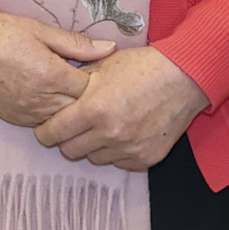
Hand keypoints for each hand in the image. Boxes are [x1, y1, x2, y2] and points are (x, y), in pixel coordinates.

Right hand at [0, 13, 114, 130]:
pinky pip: (42, 123)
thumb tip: (109, 48)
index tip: (95, 70)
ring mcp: (26, 112)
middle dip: (86, 98)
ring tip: (68, 91)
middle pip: (79, 110)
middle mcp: (40, 98)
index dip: (97, 81)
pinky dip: (50, 113)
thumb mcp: (40, 30)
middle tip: (86, 82)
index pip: (90, 89)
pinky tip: (49, 98)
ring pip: (62, 121)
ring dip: (68, 108)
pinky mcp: (14, 118)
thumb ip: (76, 43)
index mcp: (51, 74)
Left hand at [29, 45, 207, 170]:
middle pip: (70, 151)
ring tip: (101, 128)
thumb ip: (75, 84)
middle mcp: (109, 133)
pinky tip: (122, 133)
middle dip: (67, 139)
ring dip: (92, 146)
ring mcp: (129, 149)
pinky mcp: (146, 158)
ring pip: (94, 158)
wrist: (183, 78)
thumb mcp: (101, 66)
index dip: (45, 131)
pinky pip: (119, 163)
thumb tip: (54, 95)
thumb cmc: (141, 67)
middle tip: (73, 128)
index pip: (53, 133)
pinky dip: (116, 152)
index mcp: (93, 109)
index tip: (46, 128)